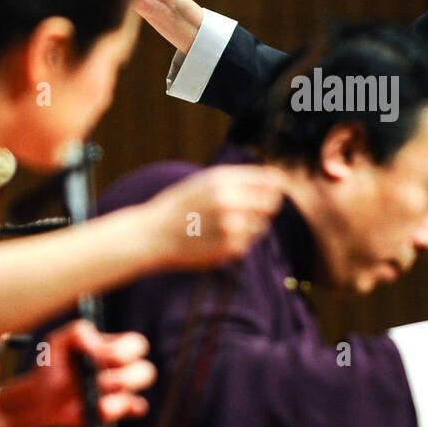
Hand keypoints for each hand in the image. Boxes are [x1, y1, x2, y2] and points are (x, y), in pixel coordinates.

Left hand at [29, 319, 155, 426]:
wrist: (41, 397)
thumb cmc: (52, 366)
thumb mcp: (57, 342)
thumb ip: (77, 332)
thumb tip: (97, 345)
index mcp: (114, 349)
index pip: (136, 345)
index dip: (123, 351)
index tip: (99, 357)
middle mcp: (122, 371)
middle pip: (145, 372)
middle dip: (124, 378)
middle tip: (99, 381)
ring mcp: (120, 394)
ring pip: (137, 396)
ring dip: (117, 399)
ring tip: (97, 403)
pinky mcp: (114, 414)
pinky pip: (129, 415)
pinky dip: (120, 412)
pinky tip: (102, 409)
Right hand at [143, 165, 285, 269]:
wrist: (153, 234)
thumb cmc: (180, 206)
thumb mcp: (204, 182)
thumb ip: (238, 179)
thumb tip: (275, 180)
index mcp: (223, 179)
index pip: (270, 180)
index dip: (274, 187)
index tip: (269, 192)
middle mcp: (229, 200)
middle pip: (271, 203)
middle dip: (265, 207)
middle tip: (247, 211)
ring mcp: (231, 225)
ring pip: (261, 225)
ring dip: (250, 226)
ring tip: (224, 226)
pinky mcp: (229, 247)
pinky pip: (247, 243)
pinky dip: (237, 242)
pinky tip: (216, 239)